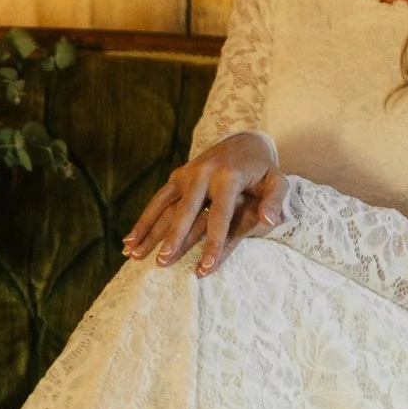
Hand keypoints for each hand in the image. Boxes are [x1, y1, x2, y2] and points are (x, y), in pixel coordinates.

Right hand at [123, 131, 284, 273]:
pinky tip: (130, 239)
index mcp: (228, 177)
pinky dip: (144, 219)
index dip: (213, 243)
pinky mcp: (178, 176)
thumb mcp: (277, 181)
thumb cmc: (263, 168)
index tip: (205, 268)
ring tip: (133, 253)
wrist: (244, 140)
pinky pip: (158, 199)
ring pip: (164, 204)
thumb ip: (275, 200)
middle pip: (185, 211)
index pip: (220, 216)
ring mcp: (187, 173)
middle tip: (162, 262)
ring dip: (148, 229)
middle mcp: (203, 174)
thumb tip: (268, 221)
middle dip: (173, 238)